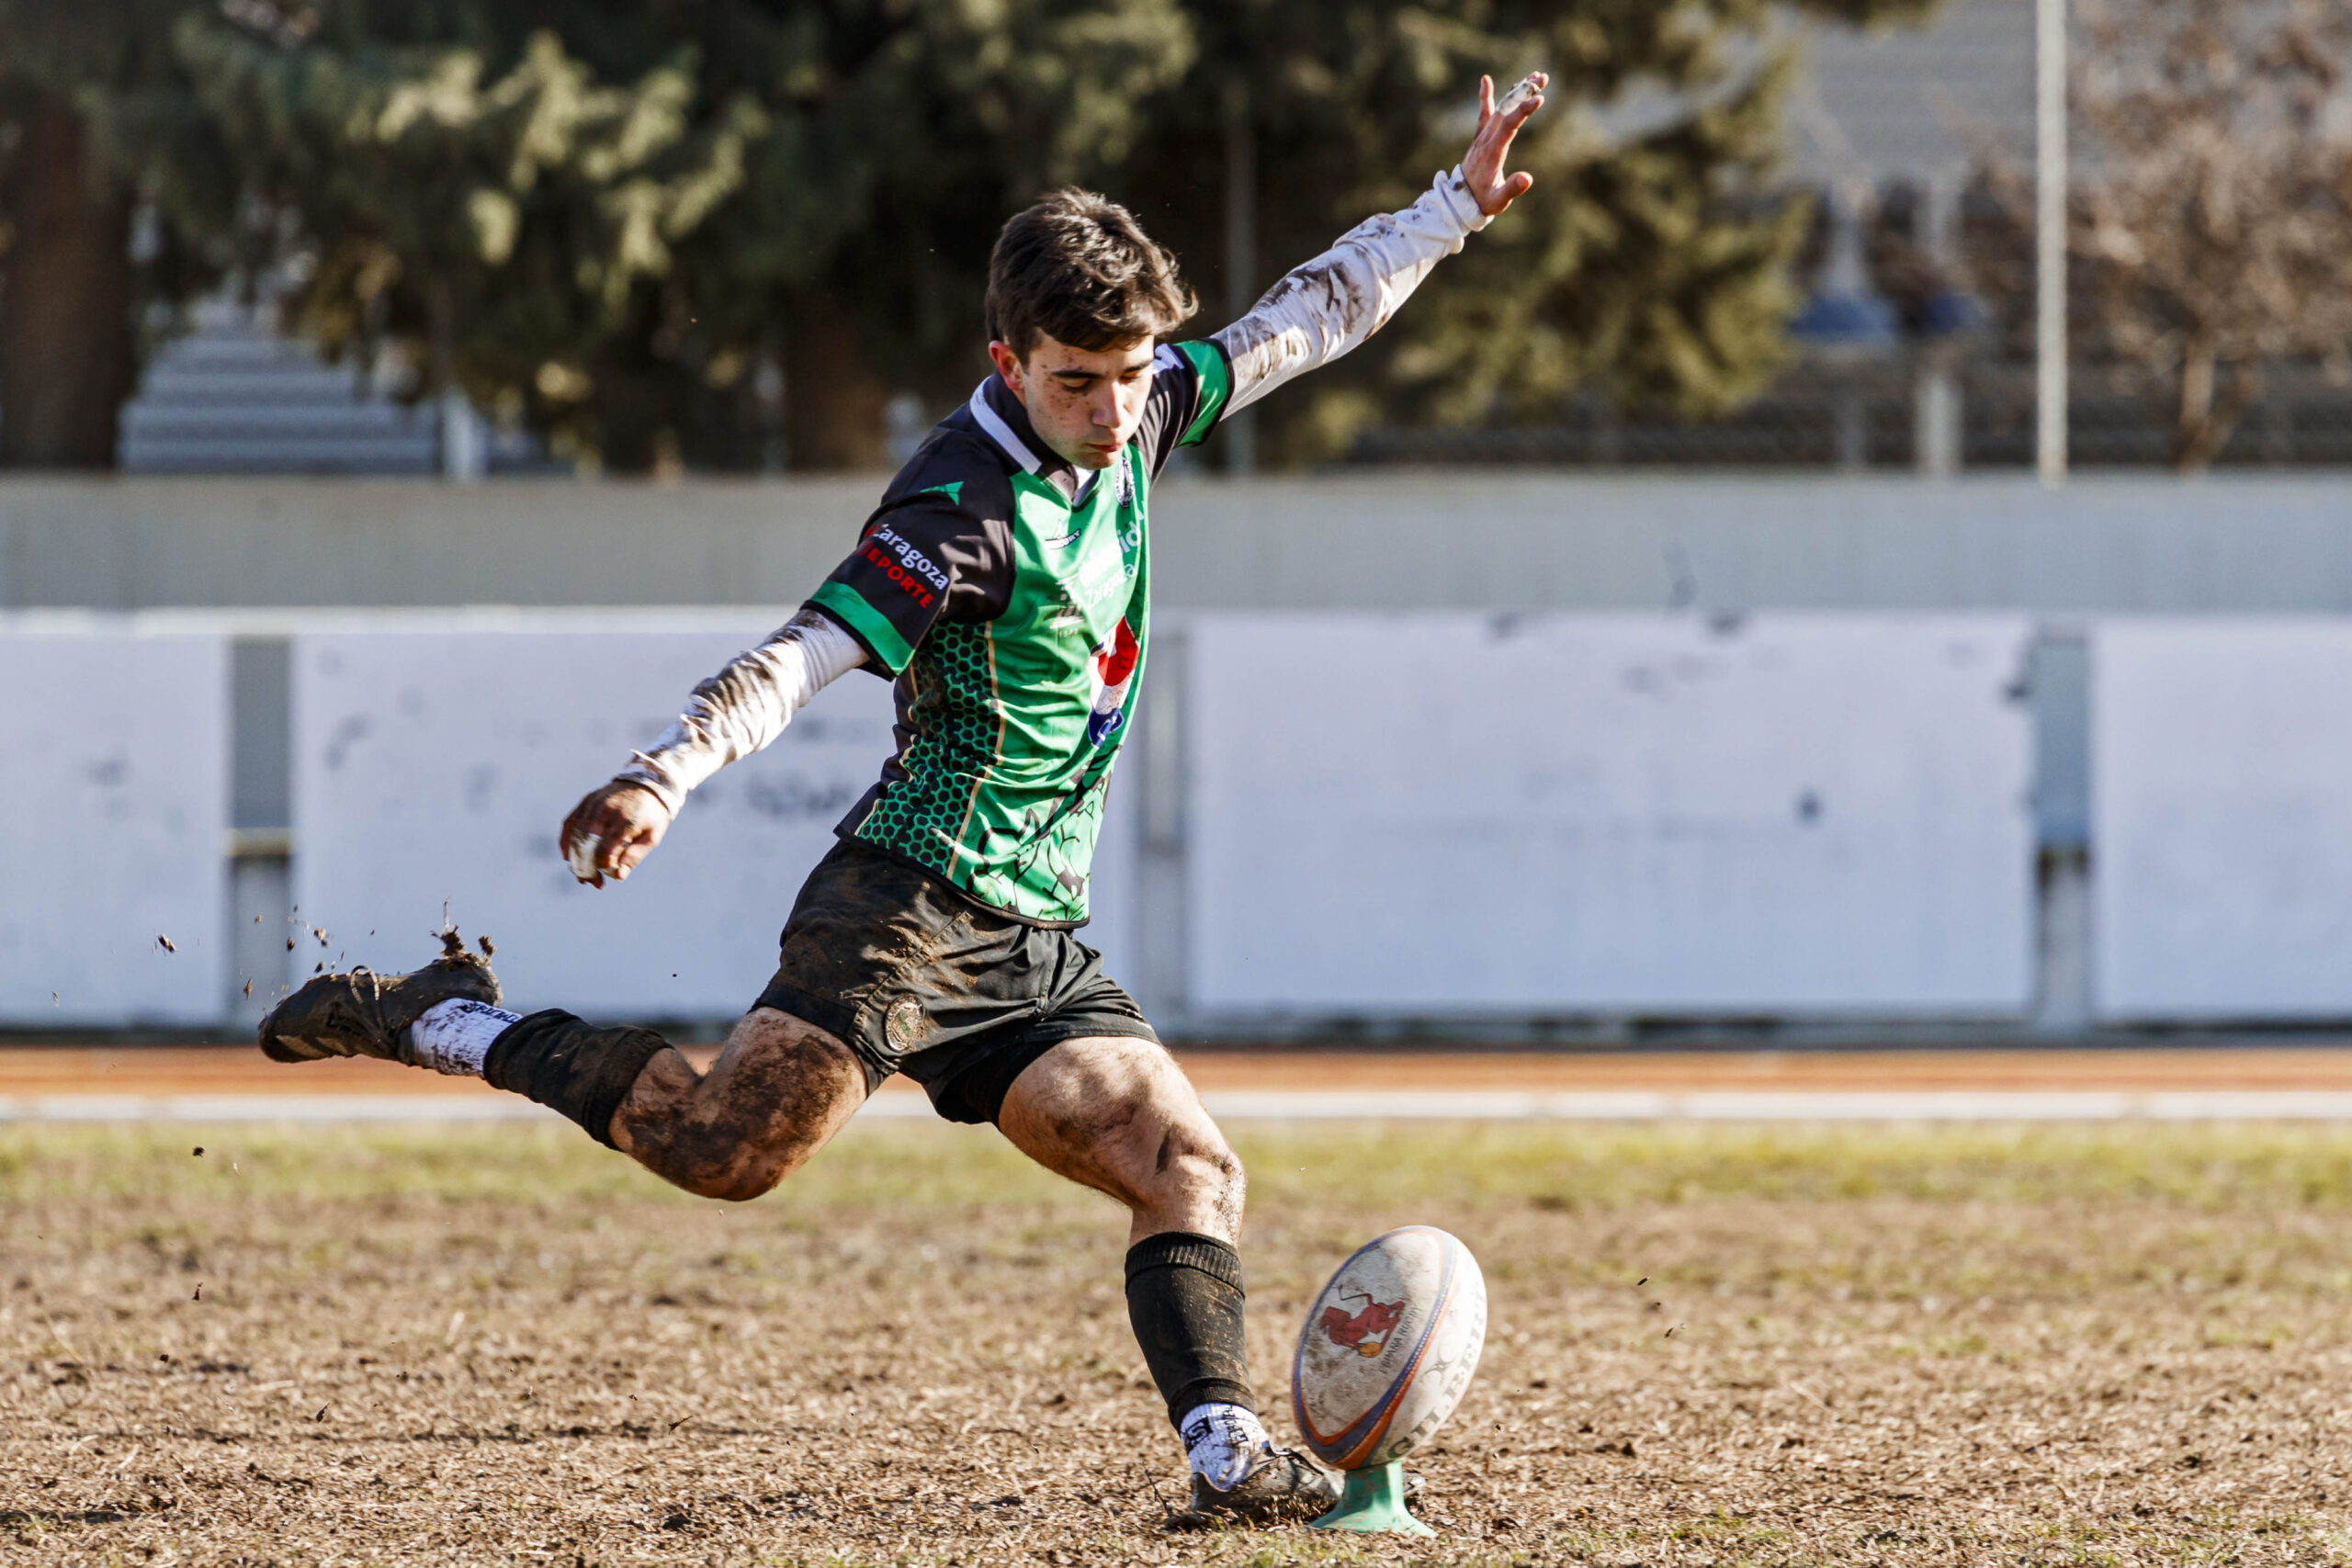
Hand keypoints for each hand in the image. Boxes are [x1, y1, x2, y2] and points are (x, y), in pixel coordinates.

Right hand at [560, 780, 673, 886]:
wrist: (647, 783)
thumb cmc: (651, 815)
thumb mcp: (652, 836)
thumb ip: (634, 856)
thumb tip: (618, 876)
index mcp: (626, 821)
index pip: (605, 849)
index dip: (600, 866)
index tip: (602, 879)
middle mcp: (606, 811)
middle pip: (586, 843)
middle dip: (584, 866)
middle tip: (590, 882)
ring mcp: (594, 804)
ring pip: (575, 834)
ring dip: (573, 857)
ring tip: (581, 874)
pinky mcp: (586, 801)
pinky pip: (569, 822)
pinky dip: (565, 840)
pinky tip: (567, 856)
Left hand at [1462, 71, 1546, 217]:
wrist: (1460, 201)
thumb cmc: (1483, 201)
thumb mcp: (1498, 200)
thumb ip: (1511, 189)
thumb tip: (1527, 178)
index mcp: (1492, 151)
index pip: (1509, 125)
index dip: (1523, 111)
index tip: (1540, 99)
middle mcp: (1486, 139)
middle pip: (1506, 109)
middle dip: (1524, 92)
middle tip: (1542, 77)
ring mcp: (1482, 136)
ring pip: (1500, 108)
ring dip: (1516, 91)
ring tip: (1534, 76)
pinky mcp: (1481, 137)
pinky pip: (1483, 113)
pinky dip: (1486, 96)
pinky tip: (1485, 79)